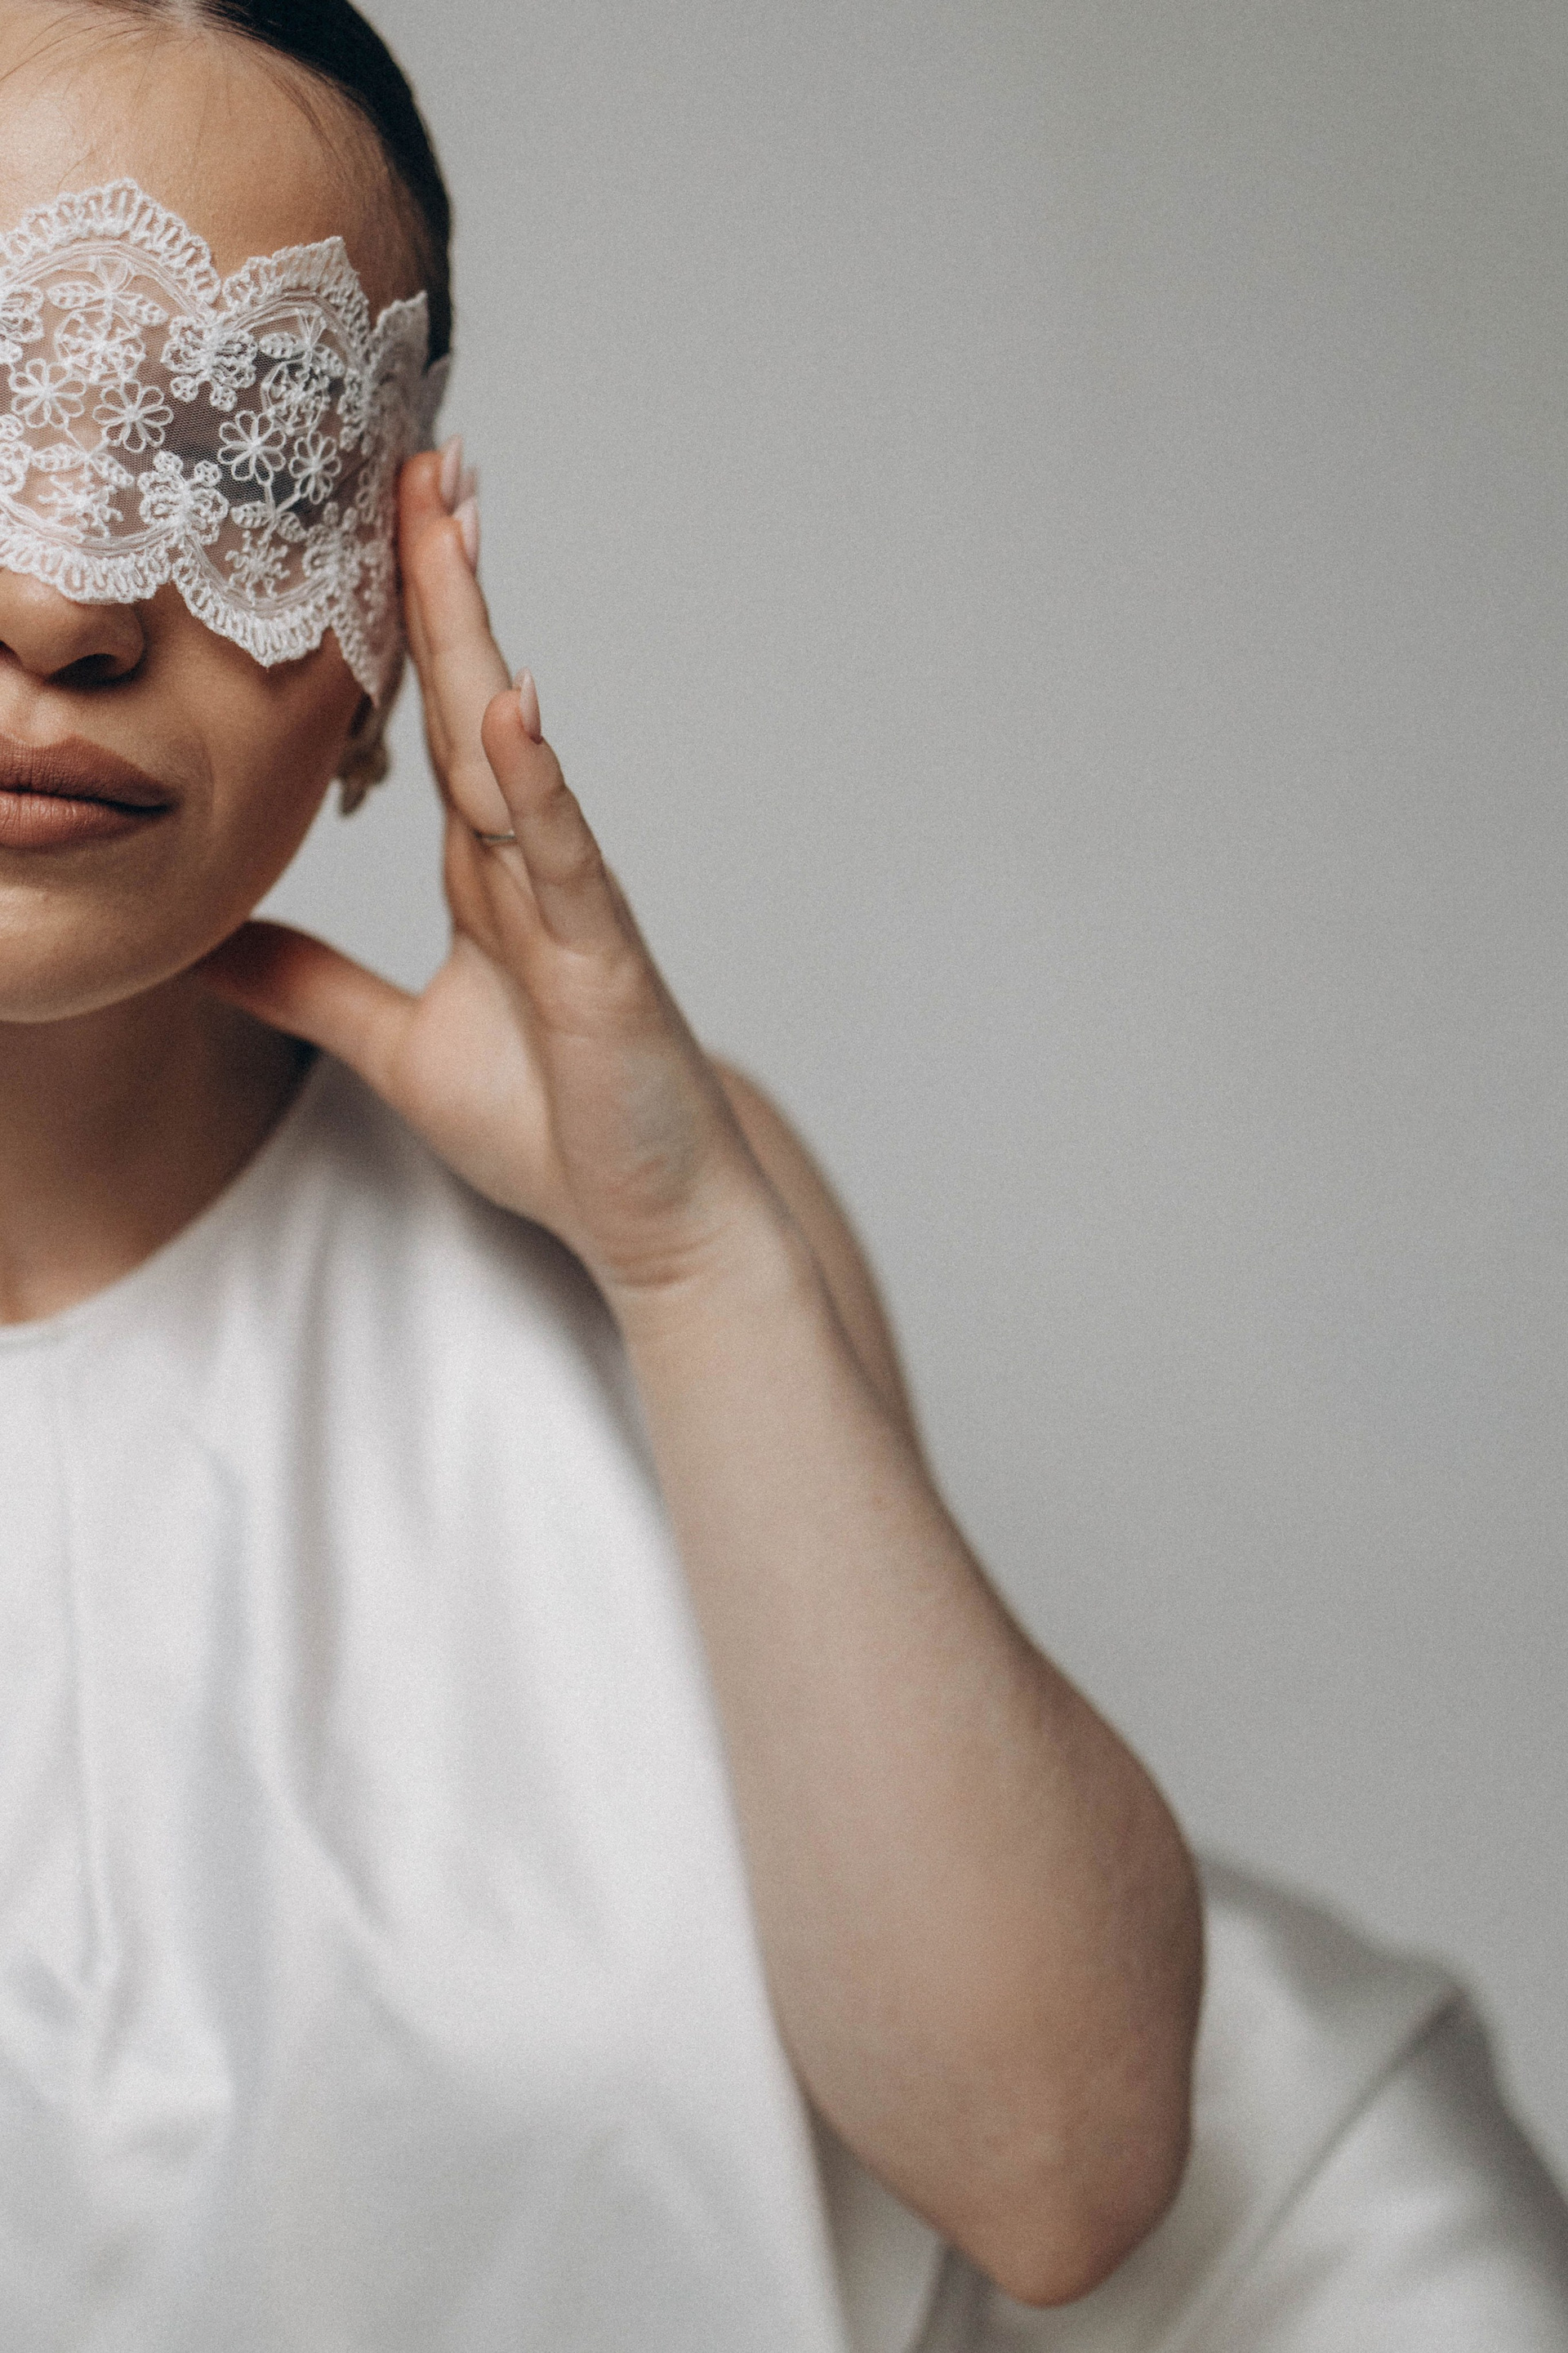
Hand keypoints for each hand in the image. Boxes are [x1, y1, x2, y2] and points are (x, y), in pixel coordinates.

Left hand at [200, 449, 776, 1303]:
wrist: (652, 1215)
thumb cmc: (554, 1129)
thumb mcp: (394, 1050)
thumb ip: (310, 989)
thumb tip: (209, 946)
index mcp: (485, 877)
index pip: (428, 726)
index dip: (399, 625)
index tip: (373, 520)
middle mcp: (529, 866)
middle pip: (470, 697)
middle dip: (441, 577)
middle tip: (420, 456)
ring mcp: (572, 903)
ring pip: (511, 745)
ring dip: (479, 632)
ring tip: (453, 521)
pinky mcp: (604, 958)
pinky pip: (563, 855)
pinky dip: (536, 778)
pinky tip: (510, 703)